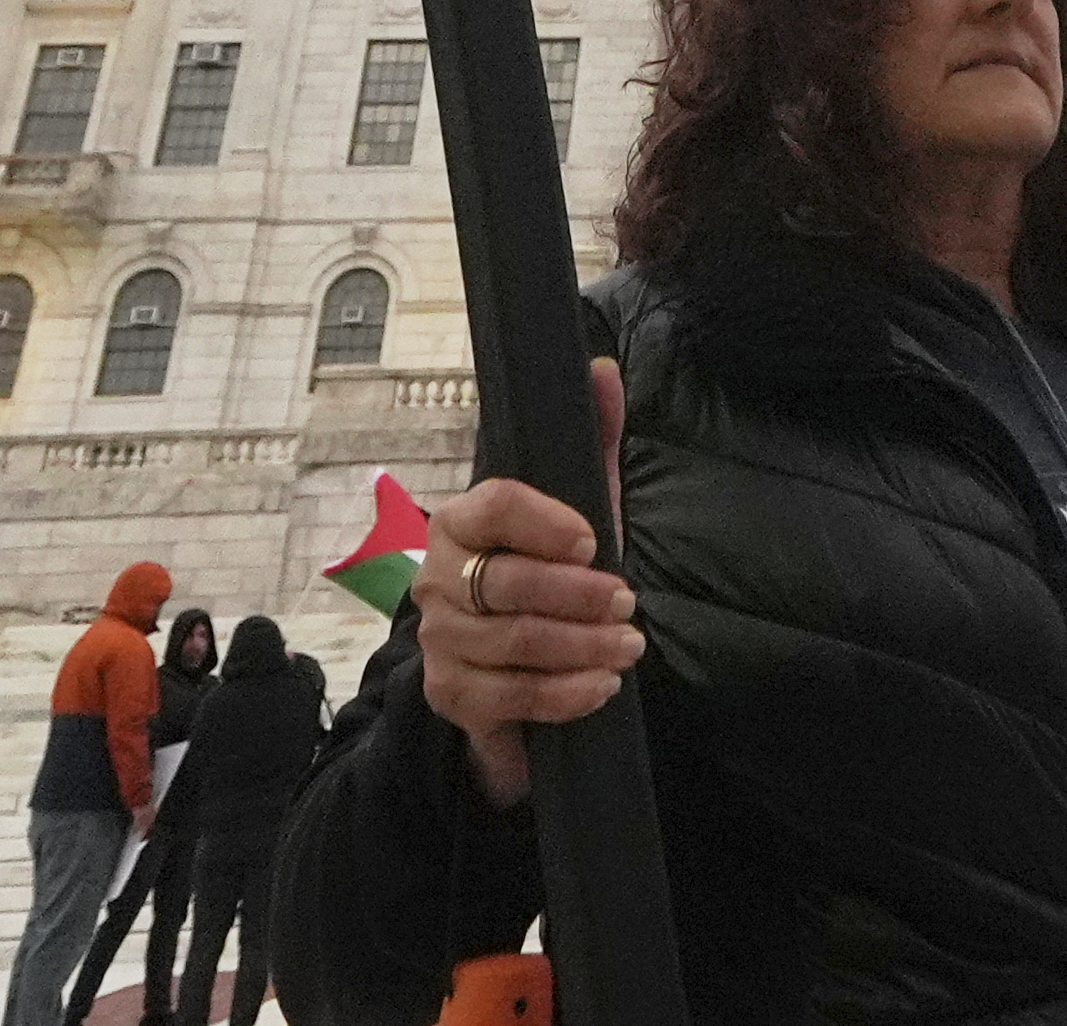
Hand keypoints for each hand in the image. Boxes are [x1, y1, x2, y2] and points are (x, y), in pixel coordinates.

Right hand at [419, 359, 642, 809]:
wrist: (505, 667)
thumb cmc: (544, 575)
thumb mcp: (577, 509)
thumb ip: (591, 440)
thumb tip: (604, 370)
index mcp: (462, 520)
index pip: (495, 505)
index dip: (546, 522)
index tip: (593, 540)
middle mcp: (438, 576)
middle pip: (508, 581)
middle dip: (578, 595)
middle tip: (628, 601)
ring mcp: (440, 638)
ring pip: (515, 640)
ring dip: (581, 646)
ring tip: (627, 645)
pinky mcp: (452, 693)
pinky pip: (508, 695)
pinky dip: (563, 693)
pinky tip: (600, 685)